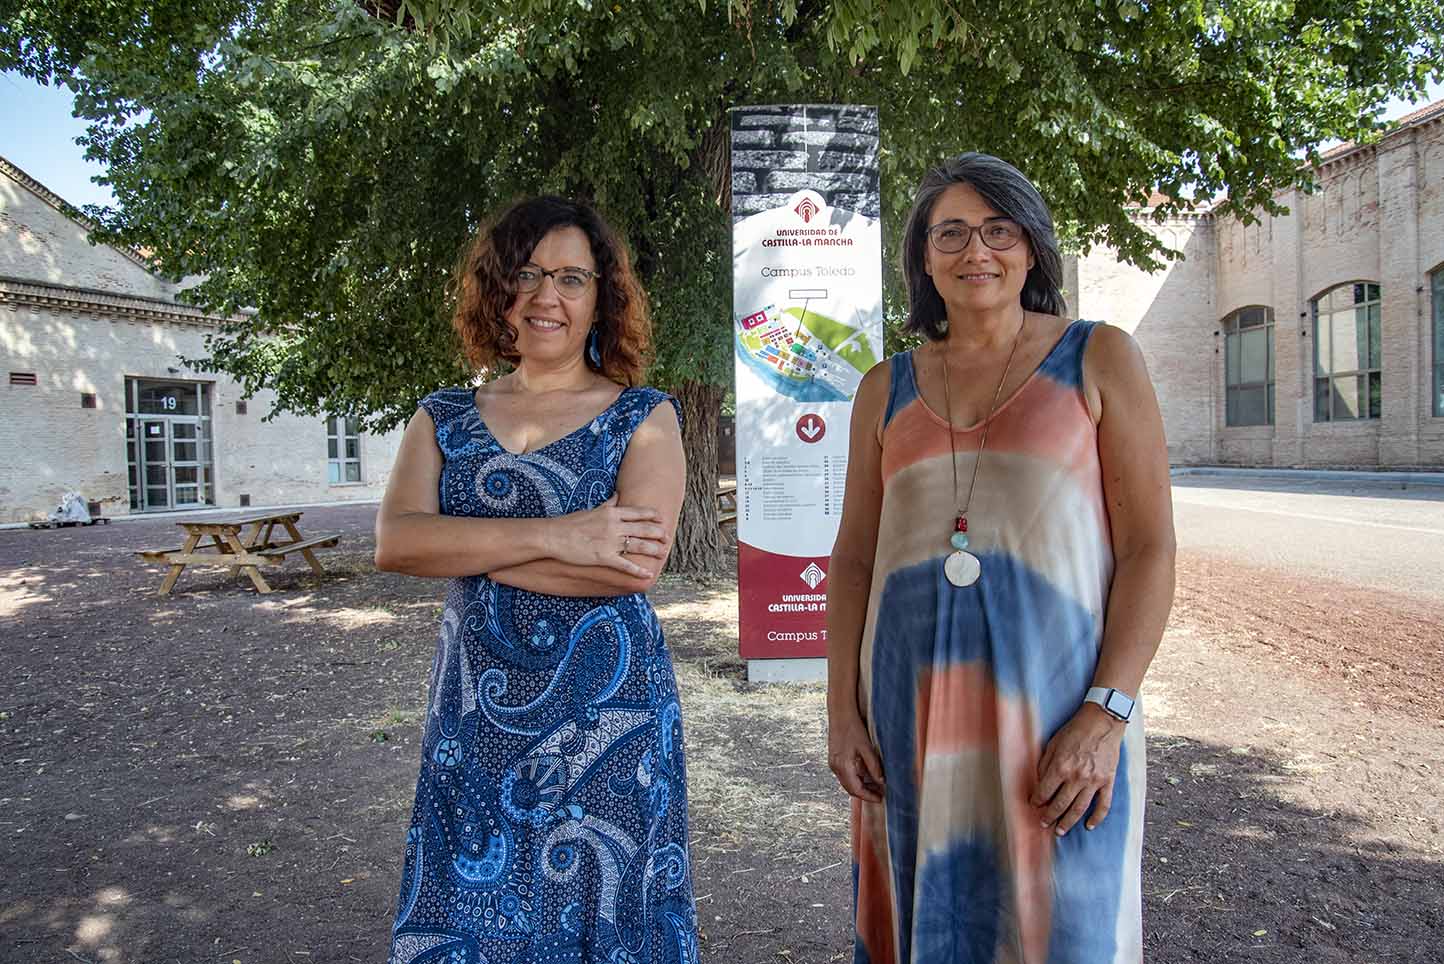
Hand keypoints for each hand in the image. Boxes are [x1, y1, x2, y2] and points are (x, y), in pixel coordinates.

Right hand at [548, 494, 667, 577]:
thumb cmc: (571, 523)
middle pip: (643, 529)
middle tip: (667, 537)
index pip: (637, 513)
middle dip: (657, 533)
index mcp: (611, 513)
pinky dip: (638, 570)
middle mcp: (614, 526)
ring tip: (663, 552)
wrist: (553, 536)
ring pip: (638, 545)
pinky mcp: (603, 557)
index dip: (652, 516)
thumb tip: (618, 496)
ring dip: (653, 549)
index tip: (661, 518)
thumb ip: (608, 504)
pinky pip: (625, 564)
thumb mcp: (592, 509)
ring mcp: (609, 542)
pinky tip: (648, 573)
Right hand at [828, 711, 884, 802]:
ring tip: (876, 785)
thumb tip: (882, 781)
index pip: (856, 789)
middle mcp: (836, 767)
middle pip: (850, 789)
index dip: (869, 796)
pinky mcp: (834, 759)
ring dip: (861, 786)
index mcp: (843, 766)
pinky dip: (856, 778)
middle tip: (880, 794)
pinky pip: (845, 775)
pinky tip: (866, 775)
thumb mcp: (866, 747)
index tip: (880, 798)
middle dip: (865, 793)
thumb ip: (874, 766)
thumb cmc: (852, 727)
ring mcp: (833, 764)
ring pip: (847, 783)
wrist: (840, 714)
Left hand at [1031, 703, 1124, 835]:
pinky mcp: (1107, 781)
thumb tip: (1039, 782)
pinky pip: (1103, 805)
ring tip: (1060, 831)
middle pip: (1061, 804)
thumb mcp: (1053, 744)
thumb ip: (1045, 764)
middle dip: (1050, 816)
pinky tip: (1089, 825)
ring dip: (1068, 822)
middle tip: (1044, 823)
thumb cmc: (1075, 731)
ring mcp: (1094, 781)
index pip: (1044, 791)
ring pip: (1079, 809)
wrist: (1102, 722)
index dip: (1036, 800)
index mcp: (1061, 766)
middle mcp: (1077, 777)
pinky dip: (1096, 818)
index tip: (1034, 805)